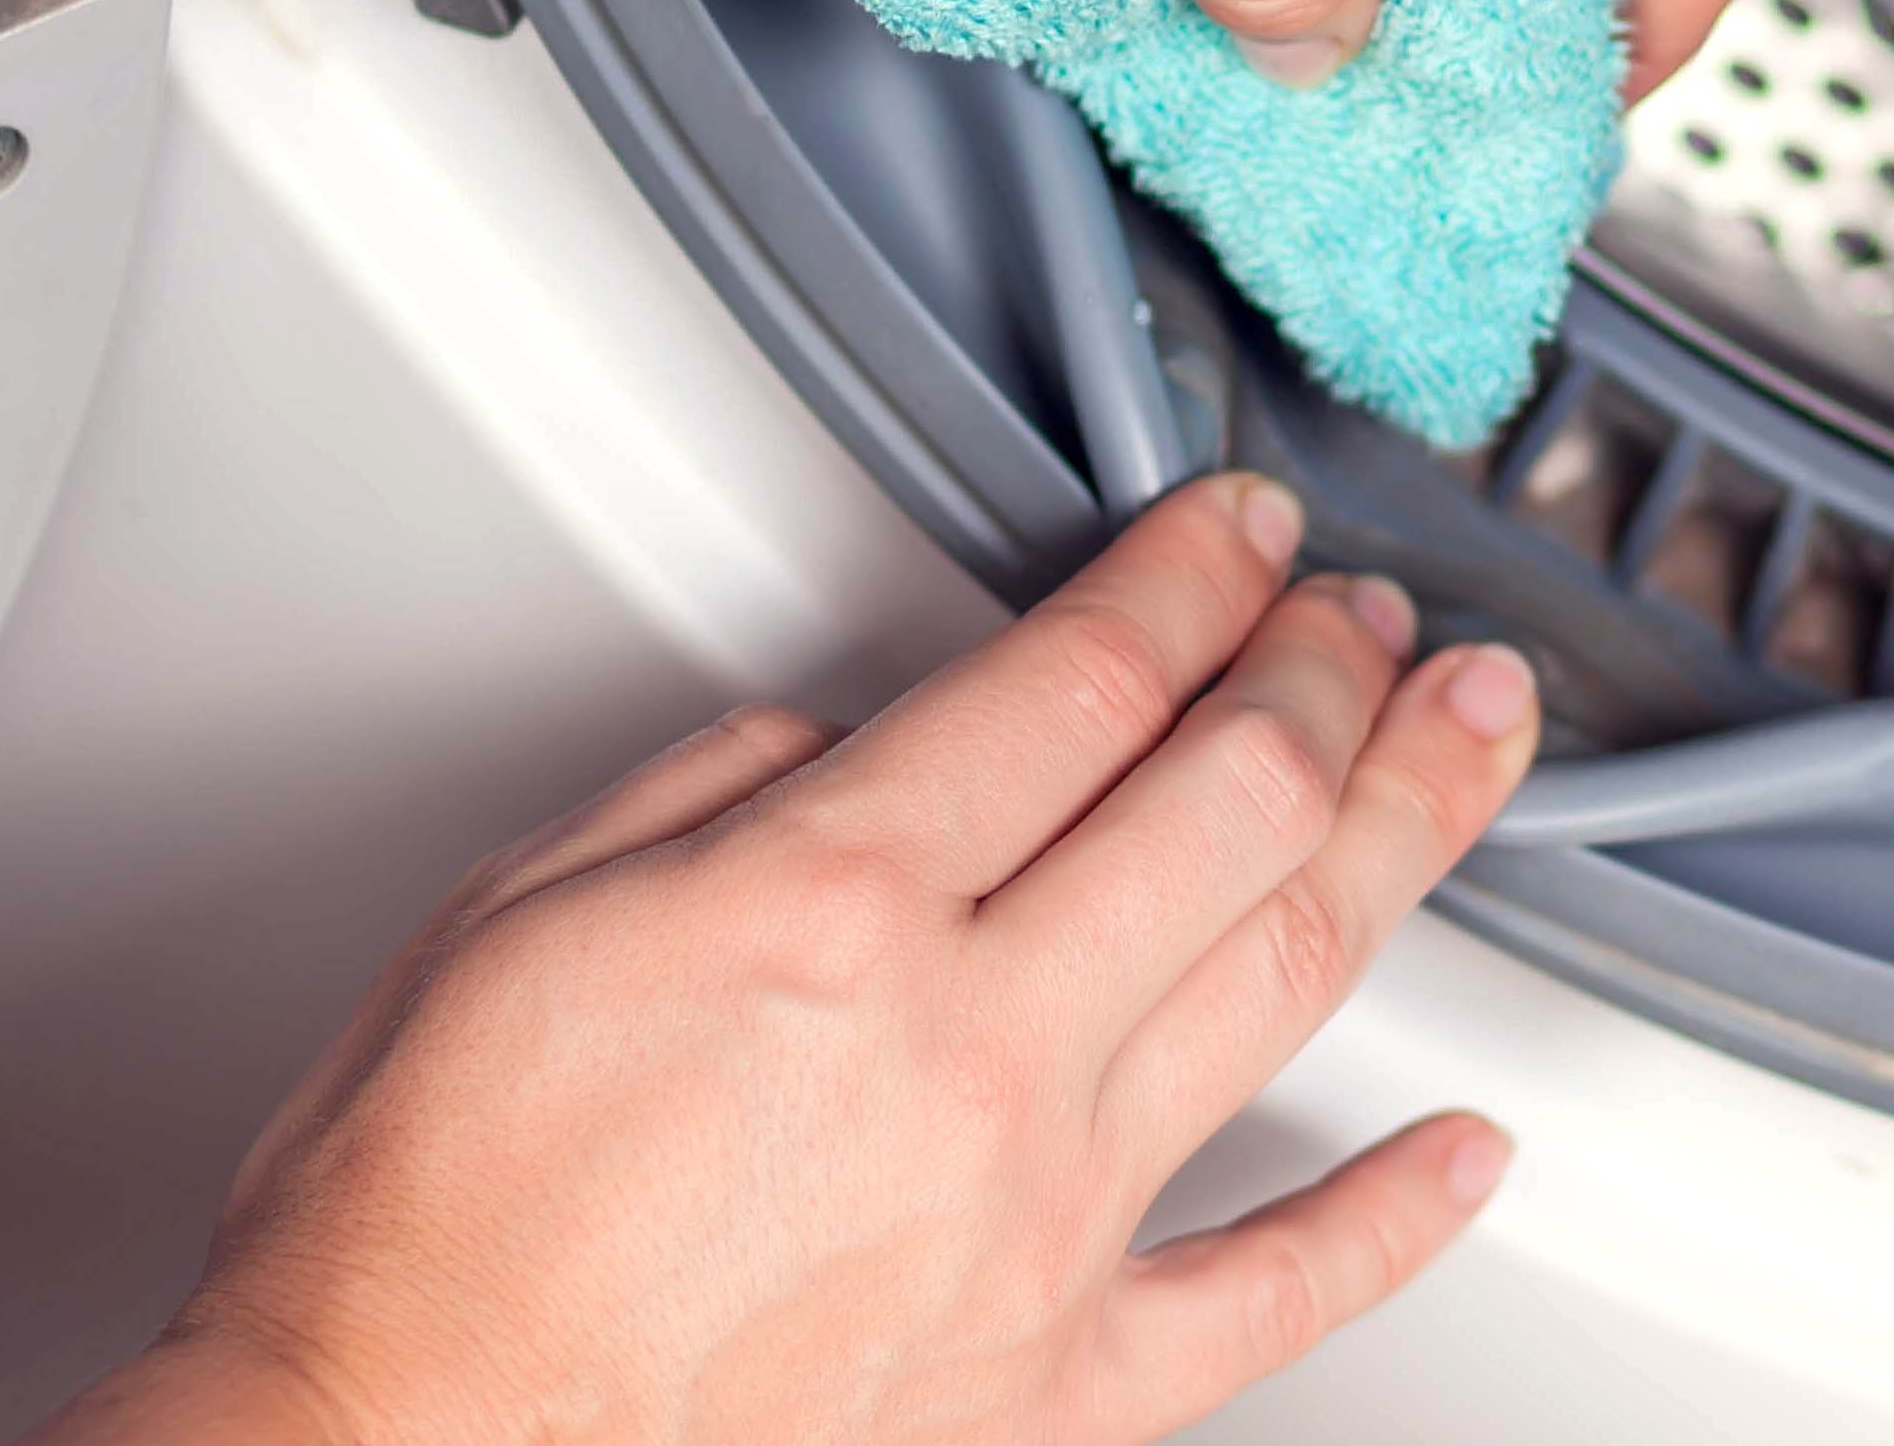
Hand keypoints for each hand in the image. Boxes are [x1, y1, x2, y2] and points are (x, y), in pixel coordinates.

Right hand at [42, 477, 1543, 1445]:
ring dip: (1407, 835)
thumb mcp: (519, 912)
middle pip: (1234, 800)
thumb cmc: (423, 1225)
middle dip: (1329, 673)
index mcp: (834, 905)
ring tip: (1471, 745)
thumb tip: (849, 741)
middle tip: (1376, 617)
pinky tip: (1469, 1150)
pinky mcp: (1054, 1383)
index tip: (1239, 532)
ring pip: (1288, 979)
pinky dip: (1397, 1216)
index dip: (1194, 574)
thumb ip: (715, 790)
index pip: (1089, 677)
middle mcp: (970, 1049)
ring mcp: (1038, 1219)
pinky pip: (1276, 1292)